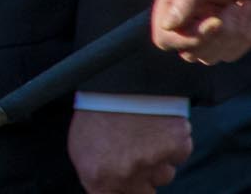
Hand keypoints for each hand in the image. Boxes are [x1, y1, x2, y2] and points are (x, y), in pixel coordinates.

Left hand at [67, 110, 189, 192]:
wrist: (117, 77)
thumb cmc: (96, 110)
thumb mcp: (81, 147)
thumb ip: (96, 177)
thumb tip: (110, 191)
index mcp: (97, 178)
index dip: (123, 192)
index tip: (128, 185)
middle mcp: (127, 177)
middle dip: (142, 179)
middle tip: (135, 153)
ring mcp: (154, 164)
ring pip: (165, 175)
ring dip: (158, 160)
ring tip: (143, 132)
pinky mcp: (177, 148)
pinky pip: (179, 156)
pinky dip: (173, 143)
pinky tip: (157, 125)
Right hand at [154, 0, 250, 62]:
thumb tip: (168, 23)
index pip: (164, 33)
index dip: (186, 37)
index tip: (215, 23)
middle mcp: (188, 10)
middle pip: (189, 50)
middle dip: (216, 39)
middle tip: (235, 11)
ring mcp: (209, 20)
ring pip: (212, 54)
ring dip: (235, 38)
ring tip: (245, 7)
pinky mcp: (231, 26)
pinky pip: (234, 49)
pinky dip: (247, 35)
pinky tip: (249, 8)